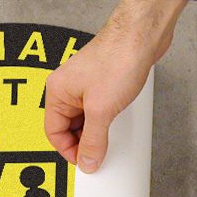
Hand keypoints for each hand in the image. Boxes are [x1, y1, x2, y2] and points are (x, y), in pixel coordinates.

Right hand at [44, 0, 187, 172]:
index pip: (53, 131)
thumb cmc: (117, 60)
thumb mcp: (101, 110)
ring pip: (85, 118)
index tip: (85, 162)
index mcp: (57, 91)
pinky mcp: (105, 81)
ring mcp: (87, 83)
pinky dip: (107, 120)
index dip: (68, 150)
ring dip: (96, 131)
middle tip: (98, 155)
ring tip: (110, 140)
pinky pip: (100, 108)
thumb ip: (93, 140)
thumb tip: (87, 161)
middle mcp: (69, 87)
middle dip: (83, 142)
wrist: (142, 34)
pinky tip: (118, 125)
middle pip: (69, 126)